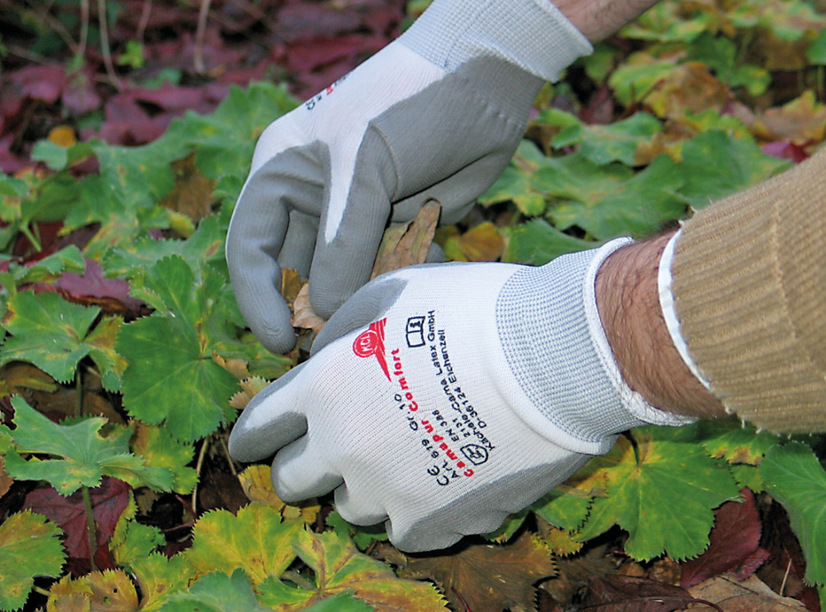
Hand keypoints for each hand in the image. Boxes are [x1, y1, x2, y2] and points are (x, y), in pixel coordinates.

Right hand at [225, 0, 592, 352]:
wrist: (484, 83)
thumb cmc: (410, 105)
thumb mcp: (365, 165)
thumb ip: (342, 241)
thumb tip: (321, 312)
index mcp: (281, 174)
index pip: (251, 248)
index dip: (259, 299)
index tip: (281, 342)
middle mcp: (313, 201)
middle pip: (296, 274)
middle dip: (313, 309)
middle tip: (340, 342)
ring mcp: (356, 218)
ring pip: (344, 281)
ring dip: (362, 298)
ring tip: (388, 304)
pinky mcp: (397, 229)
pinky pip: (386, 274)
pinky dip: (399, 282)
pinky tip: (427, 265)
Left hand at [228, 240, 689, 551]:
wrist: (549, 358)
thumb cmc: (471, 311)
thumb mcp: (387, 295)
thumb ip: (338, 337)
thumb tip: (321, 362)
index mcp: (321, 388)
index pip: (259, 427)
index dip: (253, 435)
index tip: (256, 444)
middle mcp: (340, 448)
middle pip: (292, 480)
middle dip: (304, 465)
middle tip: (331, 452)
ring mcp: (383, 492)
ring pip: (349, 506)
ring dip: (364, 484)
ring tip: (404, 457)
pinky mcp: (430, 523)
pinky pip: (400, 528)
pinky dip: (413, 507)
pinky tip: (441, 479)